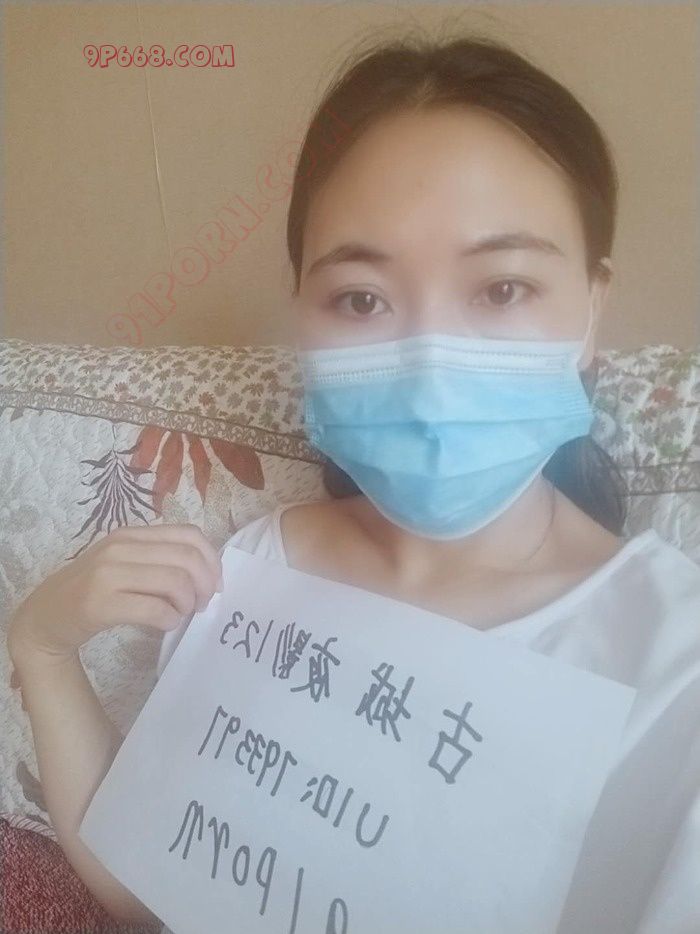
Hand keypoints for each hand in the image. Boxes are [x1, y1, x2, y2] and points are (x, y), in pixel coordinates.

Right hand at [7, 523, 223, 662]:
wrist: (45, 615)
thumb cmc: (93, 590)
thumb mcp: (125, 563)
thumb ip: (160, 560)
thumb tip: (209, 576)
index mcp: (131, 534)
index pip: (189, 534)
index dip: (212, 560)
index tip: (215, 585)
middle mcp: (120, 547)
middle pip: (187, 559)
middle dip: (206, 585)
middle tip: (201, 605)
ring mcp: (108, 574)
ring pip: (174, 582)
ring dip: (188, 604)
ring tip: (181, 614)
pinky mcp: (101, 604)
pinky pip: (154, 609)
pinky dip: (170, 619)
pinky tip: (166, 623)